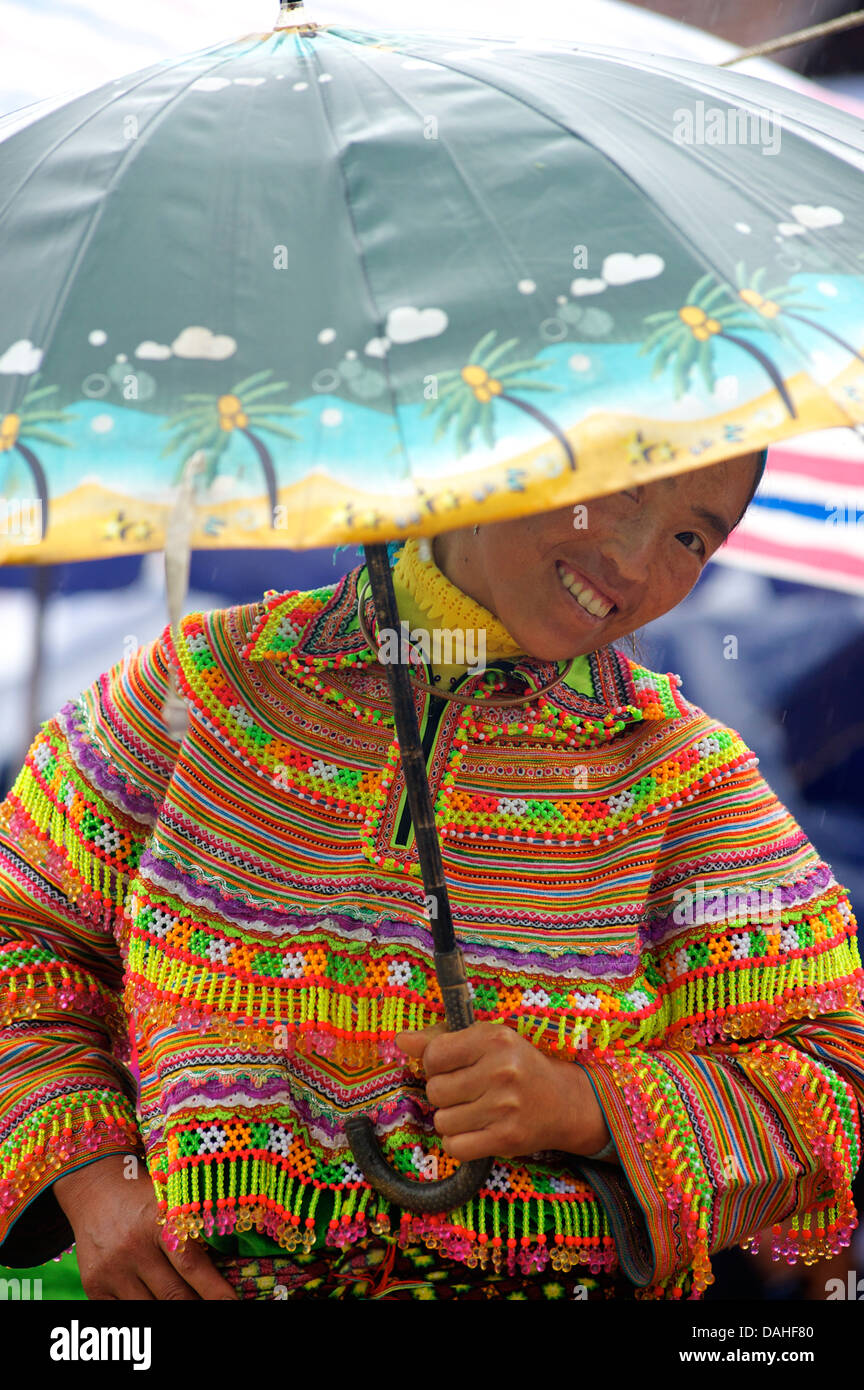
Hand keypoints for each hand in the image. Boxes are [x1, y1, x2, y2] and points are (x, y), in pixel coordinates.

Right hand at [54, 1153, 238, 1299]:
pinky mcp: (94, 1286)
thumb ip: (191, 1234)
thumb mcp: (170, 1203)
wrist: (95, 1190)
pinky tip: (156, 1300)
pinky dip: (145, 1310)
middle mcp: (132, 1248)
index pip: (191, 1265)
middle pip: (173, 1295)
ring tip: (187, 1302)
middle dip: (197, 1306)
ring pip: (151, 1309)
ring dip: (172, 1310)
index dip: (215, 1290)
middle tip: (215, 1309)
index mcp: (158, 1222)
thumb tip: (223, 1273)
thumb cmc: (144, 1197)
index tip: (231, 1303)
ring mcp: (111, 1270)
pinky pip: (125, 1313)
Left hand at [395, 1022, 612, 1162]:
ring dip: (452, 1120)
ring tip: (474, 1111)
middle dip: (444, 1094)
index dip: (435, 1065)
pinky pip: (456, 1146)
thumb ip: (440, 1040)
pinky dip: (459, 1143)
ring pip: (442, 1121)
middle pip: (435, 1090)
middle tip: (467, 1091)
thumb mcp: (484, 1041)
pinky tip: (475, 1131)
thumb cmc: (516, 1066)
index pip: (434, 1055)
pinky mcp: (506, 1137)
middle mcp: (501, 1070)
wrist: (563, 1102)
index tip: (452, 1068)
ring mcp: (505, 1106)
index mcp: (493, 1038)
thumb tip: (401, 1040)